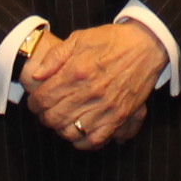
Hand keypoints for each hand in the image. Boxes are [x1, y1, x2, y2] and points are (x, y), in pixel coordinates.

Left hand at [22, 21, 165, 149]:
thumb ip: (55, 57)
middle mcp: (89, 92)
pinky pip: (96, 139)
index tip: (35, 102)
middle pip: (54, 118)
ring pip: (71, 132)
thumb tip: (36, 76)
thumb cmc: (111, 40)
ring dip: (61, 129)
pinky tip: (79, 133)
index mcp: (76, 72)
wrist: (146, 45)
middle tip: (46, 112)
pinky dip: (83, 142)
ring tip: (61, 122)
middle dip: (44, 117)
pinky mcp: (120, 116)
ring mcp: (105, 106)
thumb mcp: (79, 38)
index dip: (34, 103)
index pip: (44, 99)